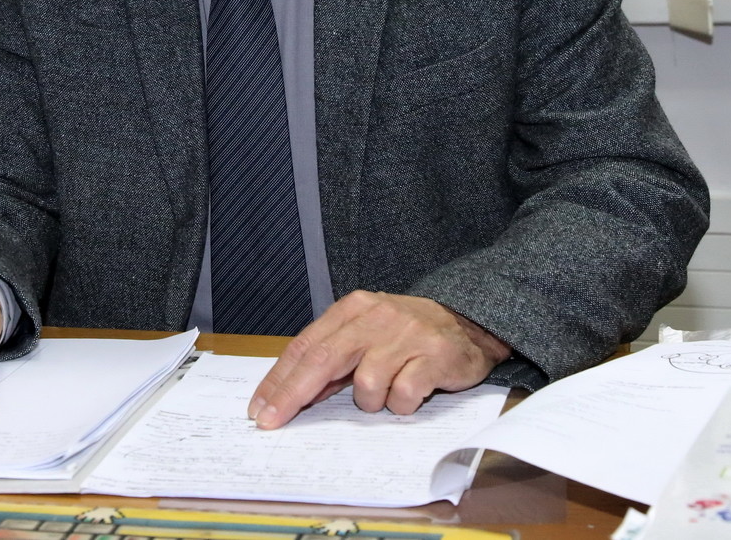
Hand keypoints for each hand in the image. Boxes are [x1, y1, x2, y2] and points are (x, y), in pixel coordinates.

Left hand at [247, 291, 510, 429]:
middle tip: (272, 422)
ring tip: (387, 395)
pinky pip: (402, 395)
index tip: (259, 408)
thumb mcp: (367, 334)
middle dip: (292, 396)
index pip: (306, 346)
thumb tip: (294, 393)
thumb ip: (334, 356)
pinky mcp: (435, 356)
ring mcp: (406, 335)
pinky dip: (401, 404)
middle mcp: (376, 317)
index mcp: (353, 309)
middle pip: (323, 360)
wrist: (470, 323)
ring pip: (366, 385)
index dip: (278, 380)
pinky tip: (410, 395)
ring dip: (370, 402)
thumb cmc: (408, 334)